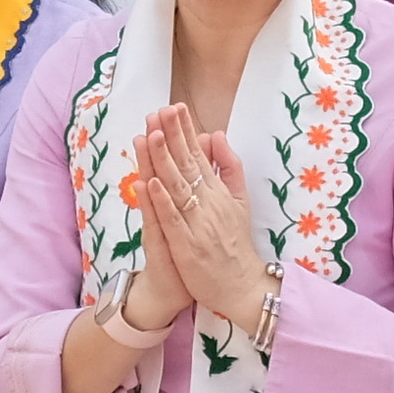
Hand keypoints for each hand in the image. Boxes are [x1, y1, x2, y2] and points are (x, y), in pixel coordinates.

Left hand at [133, 101, 277, 329]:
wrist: (242, 286)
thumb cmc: (235, 242)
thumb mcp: (239, 200)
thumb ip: (230, 166)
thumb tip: (216, 134)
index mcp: (218, 191)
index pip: (199, 155)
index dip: (185, 131)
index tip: (174, 107)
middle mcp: (210, 203)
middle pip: (187, 165)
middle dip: (172, 136)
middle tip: (160, 110)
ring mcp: (198, 224)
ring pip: (178, 187)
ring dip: (163, 161)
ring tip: (151, 135)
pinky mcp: (188, 246)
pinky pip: (173, 220)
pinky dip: (163, 201)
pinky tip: (151, 182)